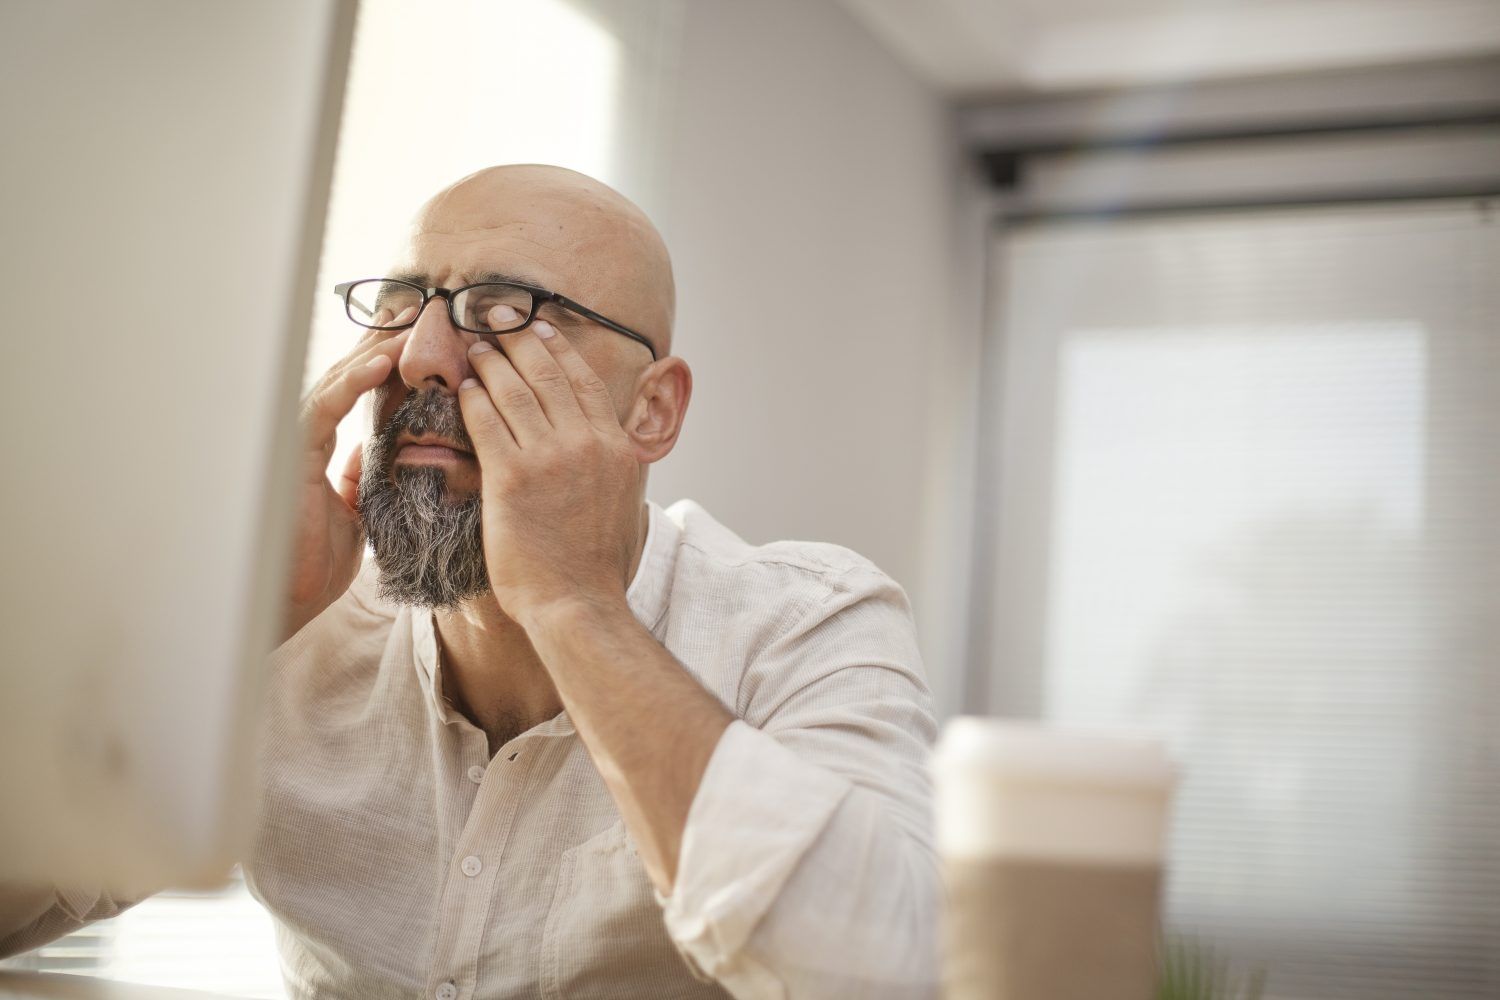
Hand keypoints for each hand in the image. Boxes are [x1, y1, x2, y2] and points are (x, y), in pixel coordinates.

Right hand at [281, 307, 413, 642]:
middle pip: (345, 374)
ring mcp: (295, 441)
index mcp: (320, 446)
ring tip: (409, 323)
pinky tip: (382, 360)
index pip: (353, 391)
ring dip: (373, 349)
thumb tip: (369, 450)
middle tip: (420, 310)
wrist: (288, 598)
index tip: (420, 335)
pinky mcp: (291, 454)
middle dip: (381, 340)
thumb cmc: (313, 562)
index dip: (384, 360)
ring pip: (335, 380)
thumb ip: (356, 478)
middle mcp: (305, 436)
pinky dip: (353, 381)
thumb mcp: (353, 513)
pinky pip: (324, 406)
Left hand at [457, 309, 642, 625]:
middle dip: (519, 339)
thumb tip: (604, 447)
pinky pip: (486, 423)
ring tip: (474, 345)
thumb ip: (610, 465)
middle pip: (548, 375)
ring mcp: (550, 458)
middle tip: (498, 317)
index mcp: (614, 448)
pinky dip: (473, 399)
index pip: (584, 381)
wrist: (578, 602)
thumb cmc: (594, 564)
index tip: (539, 328)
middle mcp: (586, 444)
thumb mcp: (622, 502)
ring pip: (515, 391)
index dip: (558, 349)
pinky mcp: (512, 477)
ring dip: (491, 362)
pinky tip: (462, 387)